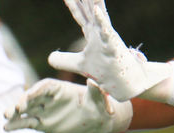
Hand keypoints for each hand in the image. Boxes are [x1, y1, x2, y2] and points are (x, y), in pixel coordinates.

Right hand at [5, 78, 131, 132]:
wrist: (98, 123)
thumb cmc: (100, 108)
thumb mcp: (100, 100)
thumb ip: (95, 91)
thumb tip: (93, 81)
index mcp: (62, 89)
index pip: (45, 87)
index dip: (36, 91)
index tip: (28, 97)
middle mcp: (50, 98)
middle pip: (32, 97)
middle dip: (23, 101)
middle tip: (14, 108)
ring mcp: (45, 111)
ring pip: (26, 110)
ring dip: (15, 113)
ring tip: (5, 117)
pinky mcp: (42, 123)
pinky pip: (27, 123)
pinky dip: (16, 125)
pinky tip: (6, 128)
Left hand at [47, 0, 168, 100]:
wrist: (124, 83)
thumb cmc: (104, 72)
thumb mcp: (79, 65)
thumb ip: (64, 60)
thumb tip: (50, 57)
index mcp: (93, 34)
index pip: (81, 16)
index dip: (74, 5)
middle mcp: (101, 33)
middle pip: (90, 11)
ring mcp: (108, 39)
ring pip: (99, 16)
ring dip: (94, 2)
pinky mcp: (113, 48)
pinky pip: (107, 33)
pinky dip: (102, 21)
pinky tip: (96, 10)